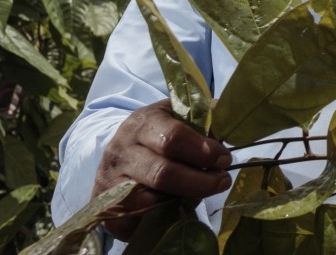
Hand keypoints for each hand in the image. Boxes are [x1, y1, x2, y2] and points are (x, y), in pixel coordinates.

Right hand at [94, 100, 231, 239]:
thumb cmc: (159, 135)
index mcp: (143, 122)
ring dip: (181, 200)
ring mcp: (110, 178)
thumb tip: (230, 118)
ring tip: (199, 194)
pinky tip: (173, 207)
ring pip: (149, 199)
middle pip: (163, 173)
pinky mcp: (105, 203)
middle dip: (200, 181)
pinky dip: (159, 214)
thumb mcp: (180, 118)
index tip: (225, 159)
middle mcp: (121, 148)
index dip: (204, 152)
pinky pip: (135, 217)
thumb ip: (205, 119)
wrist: (119, 155)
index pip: (174, 138)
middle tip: (222, 182)